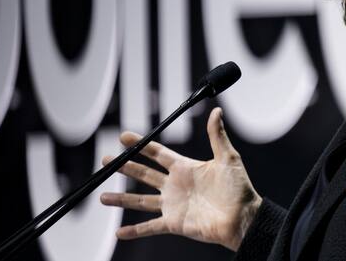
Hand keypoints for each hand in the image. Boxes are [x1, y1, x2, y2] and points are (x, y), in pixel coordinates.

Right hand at [99, 107, 261, 250]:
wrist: (243, 218)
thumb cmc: (239, 188)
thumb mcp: (228, 158)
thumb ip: (217, 135)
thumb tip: (217, 110)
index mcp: (185, 168)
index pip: (157, 153)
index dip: (140, 145)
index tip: (123, 136)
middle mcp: (175, 185)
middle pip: (144, 173)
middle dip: (124, 166)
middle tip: (105, 160)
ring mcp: (173, 204)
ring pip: (140, 200)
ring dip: (121, 198)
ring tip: (102, 196)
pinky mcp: (174, 223)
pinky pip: (150, 227)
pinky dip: (134, 231)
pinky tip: (119, 233)